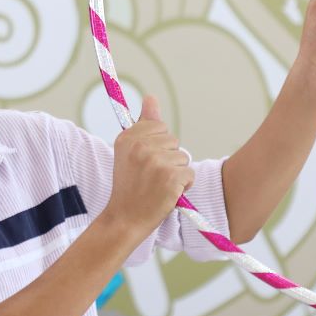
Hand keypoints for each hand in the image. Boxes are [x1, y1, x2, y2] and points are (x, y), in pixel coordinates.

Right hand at [105, 95, 193, 238]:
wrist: (125, 218)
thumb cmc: (130, 186)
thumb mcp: (130, 152)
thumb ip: (144, 124)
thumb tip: (151, 97)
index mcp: (128, 137)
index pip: (160, 127)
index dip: (157, 146)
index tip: (143, 162)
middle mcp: (140, 146)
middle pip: (174, 141)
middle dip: (168, 159)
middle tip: (150, 177)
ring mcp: (155, 161)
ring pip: (183, 158)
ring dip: (176, 174)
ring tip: (157, 186)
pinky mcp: (170, 177)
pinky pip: (190, 174)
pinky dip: (183, 186)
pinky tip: (167, 193)